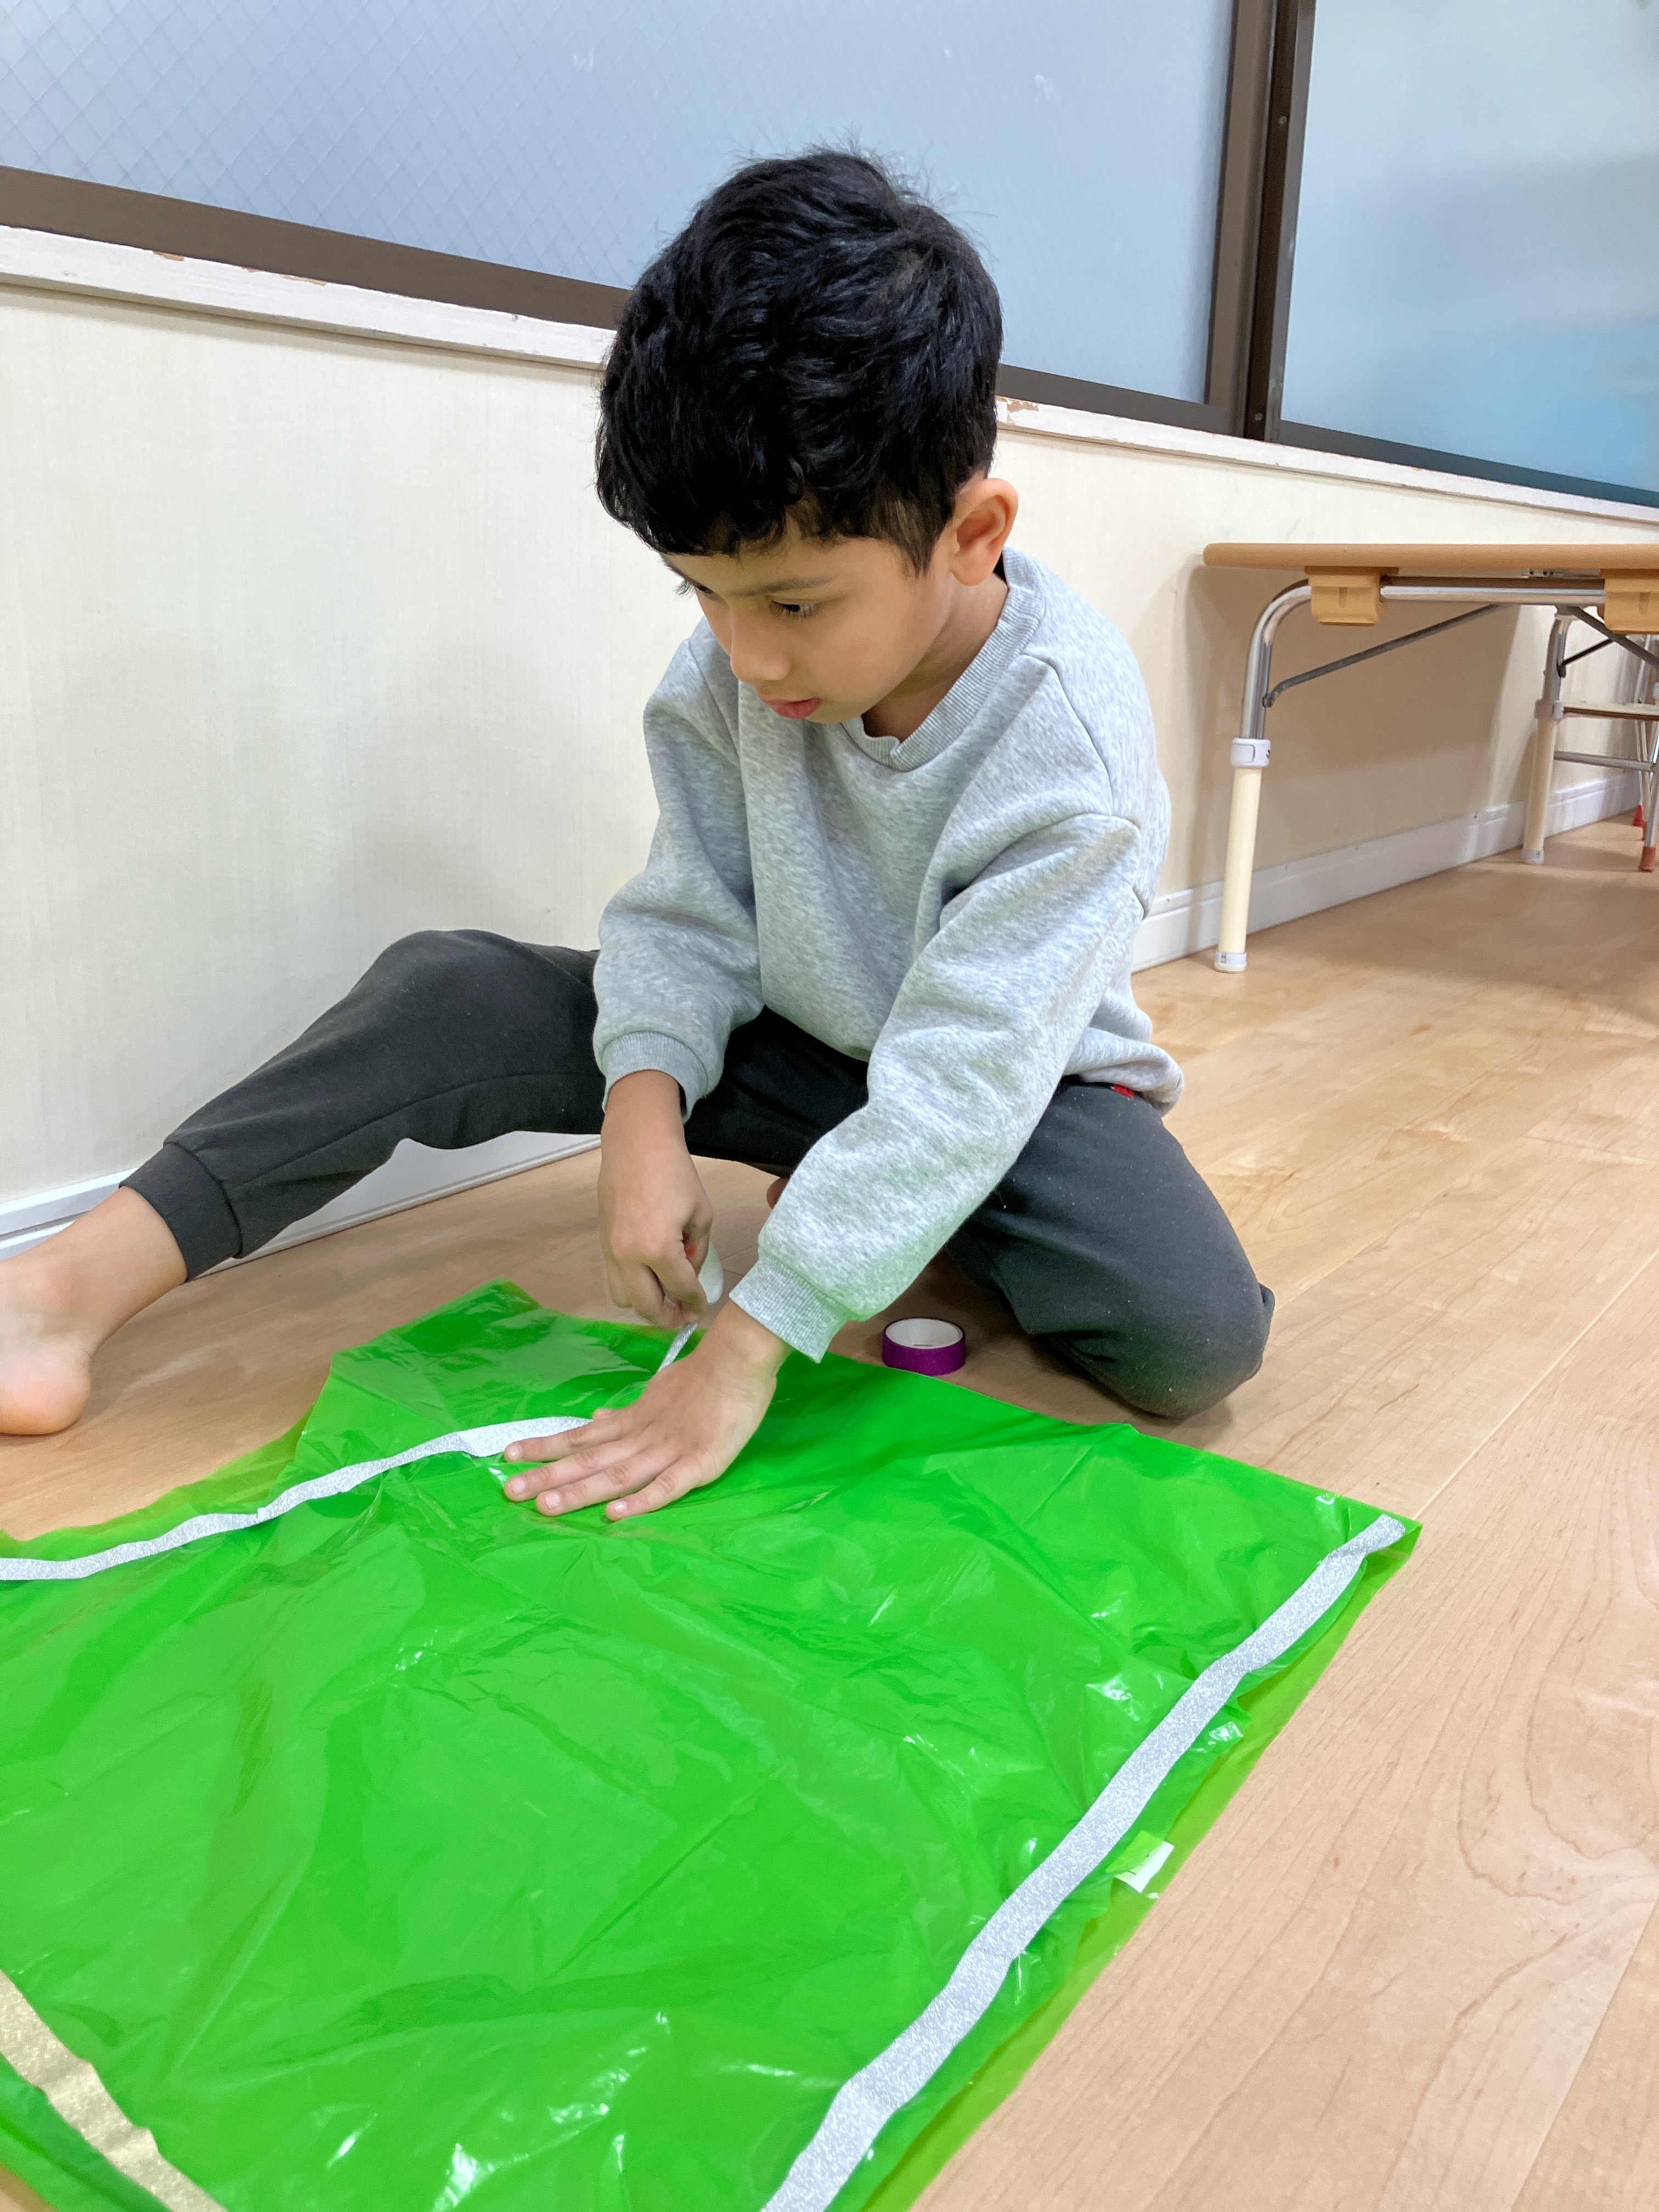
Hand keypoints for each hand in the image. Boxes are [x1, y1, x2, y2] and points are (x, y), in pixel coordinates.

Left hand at [503, 1302, 788, 1518]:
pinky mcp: (699, 1464)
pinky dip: (640, 1501)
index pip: (582, 1437)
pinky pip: (666, 1486)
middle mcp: (641, 1437)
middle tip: (508, 1490)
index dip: (546, 1447)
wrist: (739, 1359)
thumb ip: (628, 1411)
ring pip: (617, 1475)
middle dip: (548, 1475)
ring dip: (580, 1491)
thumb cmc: (703, 1376)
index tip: (509, 1453)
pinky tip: (614, 1514)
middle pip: (589, 1460)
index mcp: (633, 1421)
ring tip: (545, 1505)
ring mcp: (669, 1451)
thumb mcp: (658, 1391)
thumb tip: (598, 1417)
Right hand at [599, 1070, 713, 1326]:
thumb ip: (697, 1251)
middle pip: (647, 1307)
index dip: (695, 1304)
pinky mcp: (602, 1243)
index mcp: (659, 1249)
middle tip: (683, 1315)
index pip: (681, 1290)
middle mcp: (629, 1257)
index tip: (701, 1310)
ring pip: (623, 1299)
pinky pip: (613, 1279)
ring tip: (664, 1295)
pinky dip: (631, 1286)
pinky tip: (648, 1276)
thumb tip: (688, 1274)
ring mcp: (610, 1251)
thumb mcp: (701, 1213)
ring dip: (645, 1304)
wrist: (636, 1146)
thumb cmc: (675, 1174)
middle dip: (668, 1318)